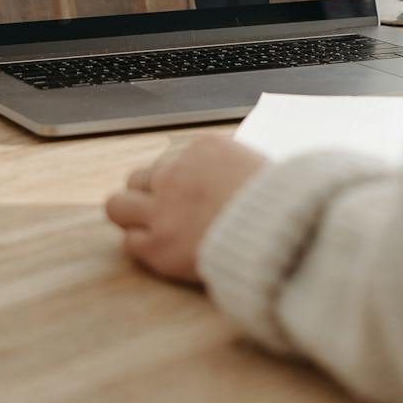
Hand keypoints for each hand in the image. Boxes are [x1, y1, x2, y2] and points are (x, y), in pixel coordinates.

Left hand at [105, 138, 267, 282]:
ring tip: (152, 230)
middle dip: (150, 195)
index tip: (194, 196)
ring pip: (118, 206)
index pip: (175, 160)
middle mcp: (176, 175)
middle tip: (167, 214)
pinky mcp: (158, 246)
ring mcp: (163, 210)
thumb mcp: (262, 168)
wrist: (281, 235)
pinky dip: (144, 247)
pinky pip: (130, 242)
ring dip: (133, 216)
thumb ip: (234, 169)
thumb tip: (229, 178)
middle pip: (139, 179)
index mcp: (203, 150)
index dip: (182, 182)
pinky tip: (163, 252)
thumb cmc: (284, 205)